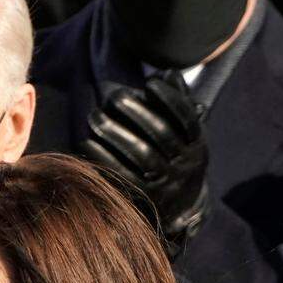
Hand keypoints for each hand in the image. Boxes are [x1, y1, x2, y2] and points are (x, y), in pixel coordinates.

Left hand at [80, 71, 208, 255]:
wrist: (180, 210)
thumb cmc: (177, 160)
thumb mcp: (186, 136)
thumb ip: (179, 104)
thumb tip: (168, 71)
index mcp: (197, 145)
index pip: (187, 118)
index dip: (170, 99)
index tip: (150, 82)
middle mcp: (184, 164)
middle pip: (162, 134)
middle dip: (138, 113)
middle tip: (114, 96)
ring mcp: (164, 183)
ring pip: (141, 154)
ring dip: (115, 133)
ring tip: (94, 116)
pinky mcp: (142, 197)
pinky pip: (121, 174)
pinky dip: (102, 157)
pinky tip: (86, 141)